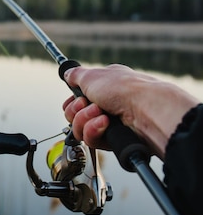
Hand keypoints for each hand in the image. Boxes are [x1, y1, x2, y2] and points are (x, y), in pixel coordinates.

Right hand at [62, 64, 198, 158]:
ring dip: (85, 120)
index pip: (77, 99)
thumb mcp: (92, 75)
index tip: (75, 98)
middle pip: (75, 115)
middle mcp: (106, 105)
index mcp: (103, 87)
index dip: (72, 101)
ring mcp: (110, 124)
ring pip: (80, 128)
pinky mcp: (113, 140)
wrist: (147, 111)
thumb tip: (68, 73)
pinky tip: (105, 124)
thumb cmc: (124, 89)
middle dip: (77, 110)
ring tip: (101, 115)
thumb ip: (75, 75)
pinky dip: (94, 130)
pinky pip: (91, 140)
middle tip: (89, 104)